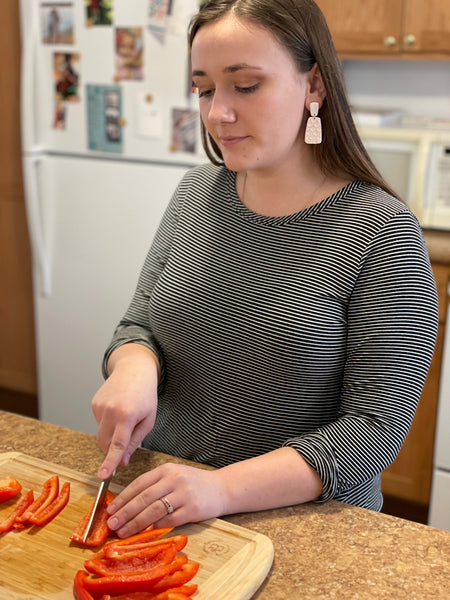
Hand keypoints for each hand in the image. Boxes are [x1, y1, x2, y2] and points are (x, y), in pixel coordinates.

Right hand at [92, 344, 159, 478]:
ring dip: (111, 433)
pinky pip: (99, 422)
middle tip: (125, 439)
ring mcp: (100, 406)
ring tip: (125, 416)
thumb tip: (122, 461)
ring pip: (101, 434)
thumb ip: (135, 442)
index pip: (117, 445)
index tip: (102, 476)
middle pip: (104, 444)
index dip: (110, 463)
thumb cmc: (145, 395)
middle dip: (112, 450)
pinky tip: (117, 408)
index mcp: (127, 416)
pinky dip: (107, 422)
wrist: (134, 369)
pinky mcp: (94, 403)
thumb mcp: (148, 420)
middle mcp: (110, 411)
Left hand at [106, 463, 226, 536]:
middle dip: (125, 512)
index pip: (139, 484)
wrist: (223, 488)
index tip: (110, 510)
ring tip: (123, 532)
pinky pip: (168, 520)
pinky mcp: (192, 509)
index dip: (123, 498)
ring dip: (135, 523)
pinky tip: (144, 533)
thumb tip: (128, 505)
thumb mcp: (174, 476)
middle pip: (143, 498)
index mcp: (166, 470)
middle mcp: (174, 479)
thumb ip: (155, 486)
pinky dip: (154, 527)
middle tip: (111, 524)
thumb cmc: (194, 484)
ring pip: (153, 510)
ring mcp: (183, 494)